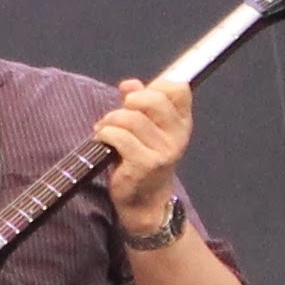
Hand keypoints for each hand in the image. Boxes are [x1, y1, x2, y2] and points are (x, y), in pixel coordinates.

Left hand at [93, 79, 191, 231]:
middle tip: (118, 114)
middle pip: (153, 99)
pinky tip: (102, 140)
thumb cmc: (143, 160)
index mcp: (181, 123)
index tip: (138, 98)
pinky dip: (104, 134)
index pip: (178, 89)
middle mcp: (177, 136)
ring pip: (130, 118)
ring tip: (105, 129)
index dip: (155, 86)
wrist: (145, 201)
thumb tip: (129, 83)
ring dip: (110, 120)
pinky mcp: (145, 164)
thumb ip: (139, 103)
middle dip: (129, 101)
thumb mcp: (146, 129)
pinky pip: (118, 136)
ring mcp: (163, 151)